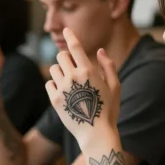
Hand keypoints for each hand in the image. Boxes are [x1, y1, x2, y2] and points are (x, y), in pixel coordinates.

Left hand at [45, 28, 119, 146]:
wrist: (95, 134)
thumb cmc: (108, 110)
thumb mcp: (115, 87)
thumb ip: (108, 66)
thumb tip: (99, 51)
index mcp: (89, 71)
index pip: (75, 47)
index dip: (70, 36)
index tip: (66, 30)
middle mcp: (73, 76)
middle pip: (61, 56)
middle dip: (66, 58)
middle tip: (72, 67)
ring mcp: (62, 87)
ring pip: (53, 68)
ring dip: (60, 71)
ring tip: (69, 82)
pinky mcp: (54, 99)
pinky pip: (49, 83)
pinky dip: (54, 85)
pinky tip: (64, 92)